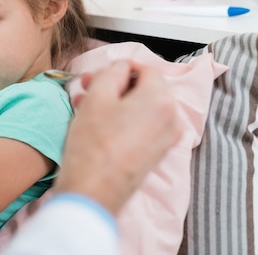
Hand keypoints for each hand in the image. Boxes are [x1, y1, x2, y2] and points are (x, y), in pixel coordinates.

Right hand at [54, 61, 182, 215]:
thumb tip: (120, 69)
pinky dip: (123, 119)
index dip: (121, 66)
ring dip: (115, 102)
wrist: (94, 191)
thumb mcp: (96, 97)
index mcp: (161, 100)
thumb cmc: (94, 146)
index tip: (102, 72)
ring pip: (141, 108)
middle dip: (115, 85)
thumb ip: (111, 73)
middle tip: (88, 86)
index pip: (147, 68)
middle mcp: (171, 119)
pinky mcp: (156, 153)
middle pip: (145, 89)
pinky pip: (142, 125)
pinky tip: (97, 121)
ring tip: (85, 105)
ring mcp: (166, 139)